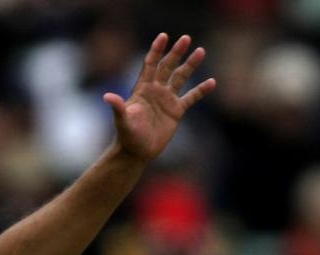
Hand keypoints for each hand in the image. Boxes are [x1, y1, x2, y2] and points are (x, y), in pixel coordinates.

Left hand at [103, 33, 215, 161]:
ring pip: (180, 78)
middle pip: (167, 67)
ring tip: (200, 50)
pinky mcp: (176, 111)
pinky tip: (211, 82)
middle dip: (176, 52)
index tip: (163, 36)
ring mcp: (167, 100)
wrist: (136, 152)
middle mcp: (155, 91)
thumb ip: (118, 107)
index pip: (150, 65)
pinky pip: (191, 97)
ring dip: (190, 65)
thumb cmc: (127, 136)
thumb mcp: (122, 121)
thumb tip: (107, 97)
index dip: (156, 50)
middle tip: (186, 38)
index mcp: (142, 89)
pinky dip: (201, 90)